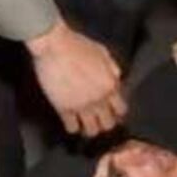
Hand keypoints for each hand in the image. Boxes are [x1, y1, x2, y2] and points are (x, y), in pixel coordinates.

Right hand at [26, 18, 126, 136]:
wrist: (55, 46)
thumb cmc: (78, 45)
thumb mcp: (103, 53)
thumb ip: (112, 69)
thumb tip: (117, 79)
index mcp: (110, 85)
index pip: (121, 109)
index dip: (117, 113)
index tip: (113, 113)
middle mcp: (99, 99)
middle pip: (108, 124)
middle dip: (104, 124)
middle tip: (98, 121)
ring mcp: (82, 106)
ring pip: (91, 130)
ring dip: (89, 129)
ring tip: (85, 126)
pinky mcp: (63, 109)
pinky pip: (71, 127)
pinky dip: (72, 128)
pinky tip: (71, 124)